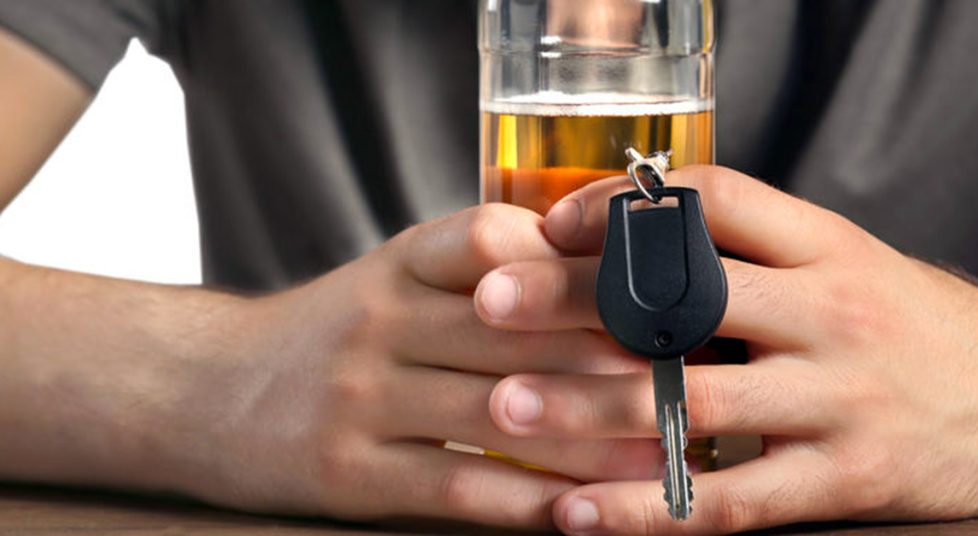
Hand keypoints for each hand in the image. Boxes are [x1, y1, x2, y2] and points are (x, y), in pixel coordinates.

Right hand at [165, 204, 659, 528]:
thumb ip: (475, 273)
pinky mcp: (348, 471)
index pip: (492, 238)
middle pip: (513, 328)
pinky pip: (459, 486)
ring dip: (592, 436)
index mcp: (397, 262)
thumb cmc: (328, 333)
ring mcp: (360, 396)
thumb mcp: (391, 279)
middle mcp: (379, 318)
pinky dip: (531, 500)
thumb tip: (592, 277)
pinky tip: (586, 513)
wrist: (206, 388)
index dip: (576, 262)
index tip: (650, 290)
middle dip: (610, 353)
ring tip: (668, 453)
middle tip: (692, 376)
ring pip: (498, 410)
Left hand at [476, 166, 977, 533]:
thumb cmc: (900, 323)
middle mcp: (830, 313)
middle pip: (687, 294)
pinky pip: (728, 501)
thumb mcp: (840, 262)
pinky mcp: (842, 480)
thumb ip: (751, 250)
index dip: (625, 207)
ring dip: (589, 407)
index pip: (716, 201)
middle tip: (491, 305)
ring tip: (507, 408)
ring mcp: (837, 399)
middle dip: (578, 300)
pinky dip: (645, 508)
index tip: (549, 224)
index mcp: (824, 248)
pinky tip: (577, 513)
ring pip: (694, 401)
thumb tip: (629, 237)